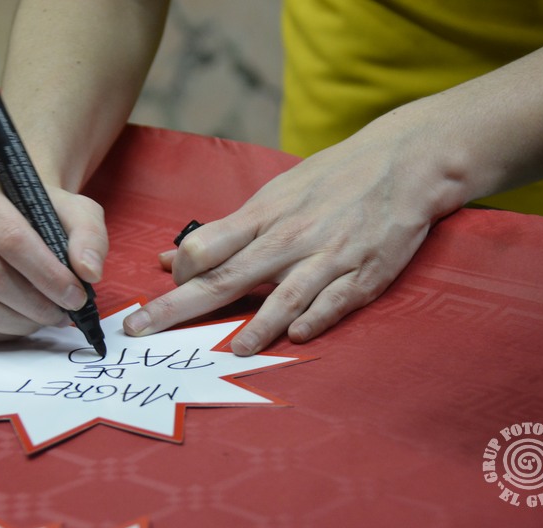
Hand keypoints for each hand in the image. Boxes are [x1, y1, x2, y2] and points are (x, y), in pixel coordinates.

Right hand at [0, 171, 107, 340]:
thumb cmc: (43, 214)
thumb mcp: (77, 212)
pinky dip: (1, 331)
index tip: (76, 295)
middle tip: (64, 312)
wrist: (16, 220)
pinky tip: (24, 321)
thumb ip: (89, 236)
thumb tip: (88, 272)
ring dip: (19, 321)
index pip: (10, 238)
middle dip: (35, 303)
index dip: (47, 273)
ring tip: (47, 317)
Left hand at [123, 106, 468, 354]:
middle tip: (140, 332)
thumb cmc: (330, 178)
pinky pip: (336, 300)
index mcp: (263, 215)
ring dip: (258, 325)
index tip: (168, 289)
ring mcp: (326, 256)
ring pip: (284, 294)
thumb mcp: (274, 194)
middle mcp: (288, 237)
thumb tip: (168, 260)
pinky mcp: (363, 273)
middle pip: (225, 276)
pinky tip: (300, 336)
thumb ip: (224, 232)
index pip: (204, 247)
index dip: (179, 273)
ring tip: (234, 351)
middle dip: (177, 307)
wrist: (402, 161)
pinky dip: (318, 317)